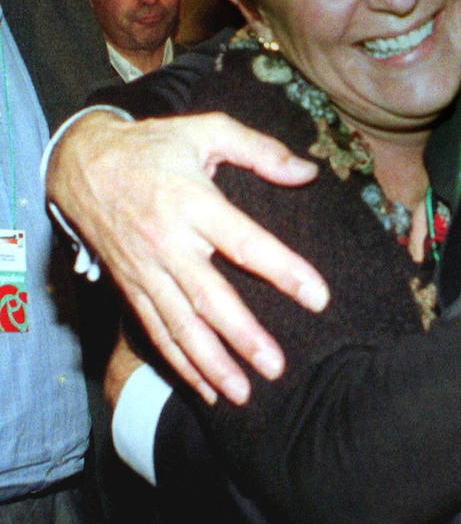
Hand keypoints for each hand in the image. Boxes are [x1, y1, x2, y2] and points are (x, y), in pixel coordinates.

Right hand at [47, 110, 329, 403]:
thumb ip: (259, 149)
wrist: (80, 163)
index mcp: (192, 202)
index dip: (283, 270)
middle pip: (208, 296)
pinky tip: (207, 390)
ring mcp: (145, 270)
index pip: (245, 242)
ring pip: (179, 324)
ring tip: (243, 394)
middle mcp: (167, 242)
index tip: (318, 297)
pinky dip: (180, 364)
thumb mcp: (205, 130)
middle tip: (276, 366)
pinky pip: (156, 331)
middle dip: (242, 336)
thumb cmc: (152, 146)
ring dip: (210, 363)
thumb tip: (308, 172)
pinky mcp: (131, 287)